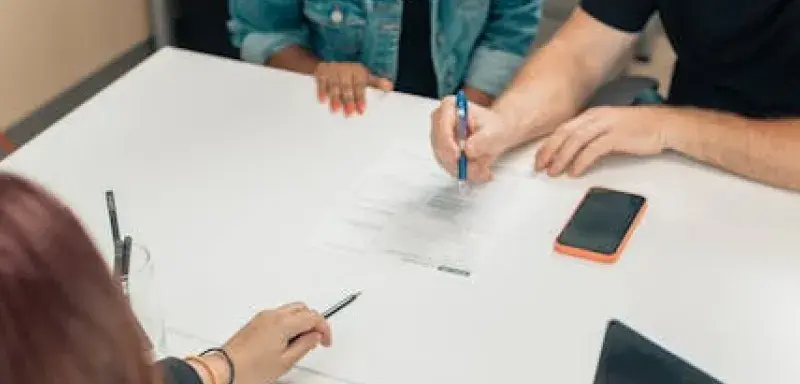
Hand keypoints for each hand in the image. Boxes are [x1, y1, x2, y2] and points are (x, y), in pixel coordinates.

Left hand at [221, 303, 331, 383]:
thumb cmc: (248, 369)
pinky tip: (287, 340)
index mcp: (282, 323)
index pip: (313, 317)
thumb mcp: (285, 362)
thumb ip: (304, 345)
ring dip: (300, 321)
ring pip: (290, 310)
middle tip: (316, 339)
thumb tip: (314, 337)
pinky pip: (278, 315)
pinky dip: (288, 323)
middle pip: (303, 308)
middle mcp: (272, 315)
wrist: (224, 371)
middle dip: (313, 322)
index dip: (324, 328)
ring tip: (301, 342)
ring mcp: (262, 317)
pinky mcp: (255, 322)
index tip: (326, 341)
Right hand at [314, 62, 392, 116]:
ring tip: (335, 110)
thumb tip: (390, 87)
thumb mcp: (364, 75)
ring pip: (334, 86)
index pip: (359, 86)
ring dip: (335, 98)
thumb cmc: (351, 72)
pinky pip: (321, 82)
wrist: (331, 58)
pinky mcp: (321, 72)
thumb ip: (376, 82)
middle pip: (347, 88)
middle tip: (349, 113)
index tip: (362, 110)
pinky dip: (321, 91)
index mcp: (357, 72)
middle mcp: (345, 70)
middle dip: (348, 101)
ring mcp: (333, 71)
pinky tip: (322, 100)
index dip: (361, 98)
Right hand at [430, 96, 512, 182]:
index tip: (459, 157)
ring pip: (444, 160)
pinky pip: (449, 167)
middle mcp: (439, 121)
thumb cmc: (494, 128)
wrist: (495, 133)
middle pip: (440, 146)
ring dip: (464, 169)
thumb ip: (482, 140)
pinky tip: (480, 171)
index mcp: (449, 107)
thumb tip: (467, 150)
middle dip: (458, 162)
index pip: (442, 127)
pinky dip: (465, 172)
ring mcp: (438, 138)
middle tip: (478, 170)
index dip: (448, 144)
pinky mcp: (442, 152)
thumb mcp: (494, 132)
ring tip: (484, 170)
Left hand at [535, 106, 668, 176]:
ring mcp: (607, 125)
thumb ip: (590, 140)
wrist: (663, 126)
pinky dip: (581, 161)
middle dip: (549, 151)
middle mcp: (596, 117)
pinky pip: (593, 149)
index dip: (548, 144)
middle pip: (565, 133)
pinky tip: (575, 171)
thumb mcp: (607, 131)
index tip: (538, 159)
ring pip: (576, 141)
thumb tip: (571, 156)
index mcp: (591, 115)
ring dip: (562, 158)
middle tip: (540, 167)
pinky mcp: (617, 135)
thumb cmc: (636, 130)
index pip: (563, 129)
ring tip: (554, 172)